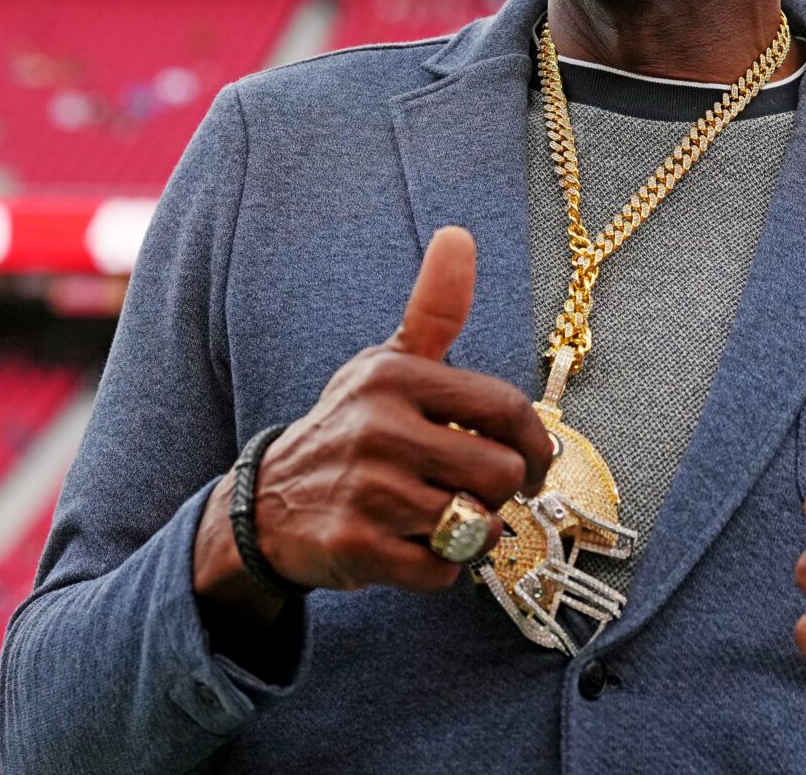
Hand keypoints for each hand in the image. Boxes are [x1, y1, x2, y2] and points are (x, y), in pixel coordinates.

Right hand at [198, 226, 552, 604]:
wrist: (269, 503)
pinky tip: (409, 546)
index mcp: (395, 377)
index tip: (530, 462)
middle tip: (467, 490)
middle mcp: (379, 428)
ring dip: (467, 532)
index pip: (506, 408)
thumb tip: (459, 236)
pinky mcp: (357, 547)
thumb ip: (434, 309)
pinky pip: (443, 570)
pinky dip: (438, 568)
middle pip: (501, 474)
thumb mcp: (387, 364)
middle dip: (495, 492)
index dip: (535, 444)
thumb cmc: (351, 429)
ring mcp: (367, 490)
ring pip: (477, 525)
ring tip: (435, 516)